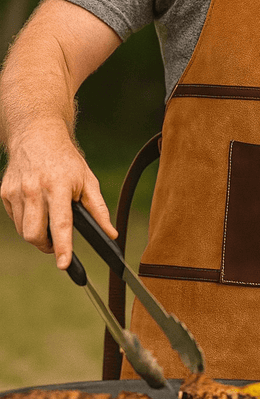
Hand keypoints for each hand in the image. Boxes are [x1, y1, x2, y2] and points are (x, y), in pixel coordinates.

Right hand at [1, 124, 117, 269]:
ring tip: (48, 220)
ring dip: (36, 235)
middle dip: (46, 246)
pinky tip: (35, 207)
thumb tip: (110, 234)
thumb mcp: (88, 180)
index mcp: (59, 185)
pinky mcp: (5, 192)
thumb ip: (98, 210)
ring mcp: (17, 191)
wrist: (37, 135)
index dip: (63, 246)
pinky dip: (25, 222)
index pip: (61, 222)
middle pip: (34, 234)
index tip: (64, 263)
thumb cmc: (65, 160)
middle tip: (56, 243)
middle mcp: (35, 189)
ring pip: (23, 231)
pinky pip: (14, 220)